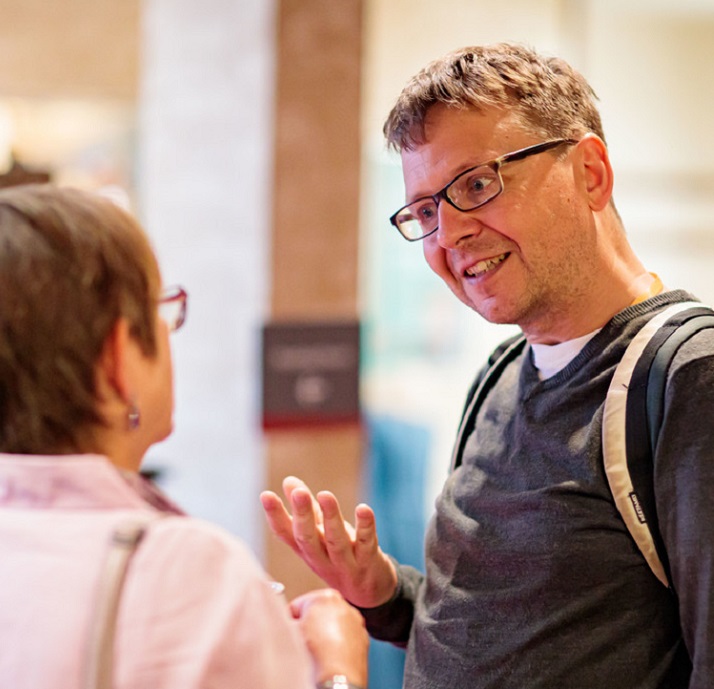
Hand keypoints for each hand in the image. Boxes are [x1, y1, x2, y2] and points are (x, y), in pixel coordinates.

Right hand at [260, 476, 397, 607]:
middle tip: (299, 493)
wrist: (370, 594)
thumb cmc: (339, 557)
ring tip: (325, 494)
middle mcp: (322, 559)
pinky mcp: (369, 562)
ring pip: (336, 541)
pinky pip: (366, 544)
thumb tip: (288, 480)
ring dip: (331, 517)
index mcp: (306, 550)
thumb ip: (306, 510)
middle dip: (303, 515)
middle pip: (308, 539)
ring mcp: (345, 563)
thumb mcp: (319, 535)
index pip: (286, 534)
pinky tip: (363, 509)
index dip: (275, 515)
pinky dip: (365, 527)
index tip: (266, 495)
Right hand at [290, 588, 368, 686]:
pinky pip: (346, 635)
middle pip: (318, 612)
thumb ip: (290, 620)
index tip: (289, 627)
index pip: (299, 604)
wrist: (337, 676)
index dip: (290, 618)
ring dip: (325, 632)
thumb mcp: (291, 631)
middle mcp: (344, 604)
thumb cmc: (316, 654)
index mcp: (325, 597)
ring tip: (317, 649)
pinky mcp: (363, 636)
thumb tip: (289, 623)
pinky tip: (330, 654)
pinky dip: (339, 642)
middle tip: (302, 639)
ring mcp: (355, 620)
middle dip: (310, 623)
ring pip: (333, 623)